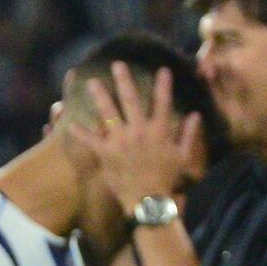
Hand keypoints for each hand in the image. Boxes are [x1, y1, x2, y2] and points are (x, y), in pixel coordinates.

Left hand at [70, 66, 188, 212]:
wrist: (149, 201)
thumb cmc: (168, 180)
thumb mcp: (183, 157)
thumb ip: (189, 135)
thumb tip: (196, 116)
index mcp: (159, 131)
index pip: (163, 102)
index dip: (163, 85)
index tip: (162, 69)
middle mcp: (139, 131)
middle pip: (130, 100)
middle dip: (124, 80)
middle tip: (117, 64)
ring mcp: (121, 141)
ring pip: (108, 113)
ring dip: (100, 96)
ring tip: (92, 82)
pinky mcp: (107, 153)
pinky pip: (90, 140)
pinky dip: (80, 132)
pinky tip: (69, 122)